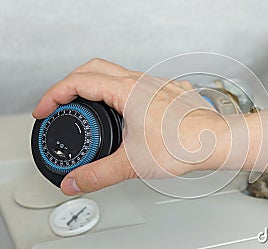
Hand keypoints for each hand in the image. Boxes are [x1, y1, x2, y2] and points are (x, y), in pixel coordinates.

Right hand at [33, 58, 226, 194]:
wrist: (217, 140)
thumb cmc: (185, 144)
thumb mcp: (133, 163)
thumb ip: (99, 174)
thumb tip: (75, 182)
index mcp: (127, 91)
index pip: (78, 82)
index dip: (54, 95)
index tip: (45, 109)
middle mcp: (141, 82)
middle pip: (93, 69)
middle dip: (70, 83)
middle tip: (61, 102)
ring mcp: (157, 84)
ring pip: (117, 73)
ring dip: (96, 86)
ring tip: (89, 107)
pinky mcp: (168, 92)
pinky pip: (138, 83)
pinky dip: (120, 92)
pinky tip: (125, 111)